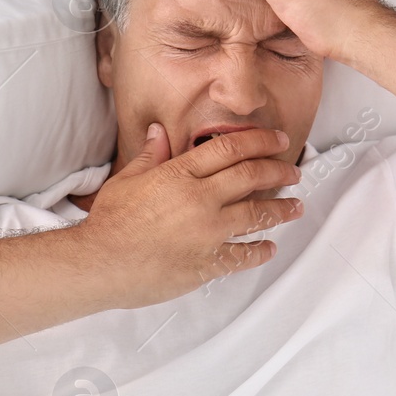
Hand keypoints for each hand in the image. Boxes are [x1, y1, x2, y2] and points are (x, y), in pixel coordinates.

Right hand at [74, 123, 304, 308]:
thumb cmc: (110, 222)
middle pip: (252, 177)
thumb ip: (151, 156)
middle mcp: (201, 199)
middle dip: (278, 171)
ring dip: (280, 210)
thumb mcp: (128, 179)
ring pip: (256, 215)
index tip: (277, 140)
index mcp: (181, 174)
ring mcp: (207, 232)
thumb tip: (158, 132)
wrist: (100, 262)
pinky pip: (243, 255)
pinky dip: (260, 251)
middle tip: (293, 171)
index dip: (260, 141)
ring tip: (295, 207)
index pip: (230, 148)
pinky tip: (269, 248)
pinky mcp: (207, 262)